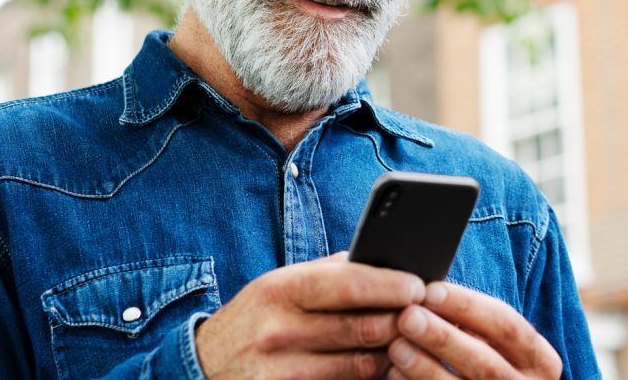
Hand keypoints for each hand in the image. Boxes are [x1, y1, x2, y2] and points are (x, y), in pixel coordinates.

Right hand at [194, 252, 425, 378]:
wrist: (203, 366)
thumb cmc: (255, 318)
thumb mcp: (280, 285)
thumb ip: (329, 273)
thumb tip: (385, 258)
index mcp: (280, 289)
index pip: (350, 284)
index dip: (392, 285)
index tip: (419, 284)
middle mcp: (279, 330)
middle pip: (364, 328)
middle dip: (402, 320)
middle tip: (424, 314)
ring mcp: (282, 371)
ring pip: (363, 364)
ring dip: (392, 353)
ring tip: (408, 339)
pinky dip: (370, 378)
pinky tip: (382, 367)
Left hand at [386, 281, 562, 378]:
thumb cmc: (490, 363)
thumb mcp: (498, 344)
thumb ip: (474, 323)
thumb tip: (428, 293)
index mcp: (539, 360)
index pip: (507, 325)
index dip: (468, 306)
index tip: (431, 291)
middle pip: (485, 363)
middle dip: (443, 338)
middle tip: (408, 317)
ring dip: (426, 368)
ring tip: (396, 347)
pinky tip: (395, 374)